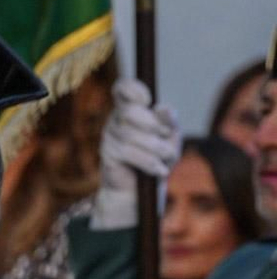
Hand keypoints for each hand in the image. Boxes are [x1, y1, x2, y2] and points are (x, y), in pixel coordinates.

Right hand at [94, 77, 180, 228]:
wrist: (142, 190)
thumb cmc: (157, 158)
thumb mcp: (170, 137)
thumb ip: (169, 121)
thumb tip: (162, 108)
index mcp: (131, 109)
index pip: (122, 88)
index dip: (132, 89)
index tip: (147, 100)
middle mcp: (116, 120)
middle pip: (129, 111)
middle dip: (152, 125)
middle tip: (166, 136)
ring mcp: (109, 137)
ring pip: (131, 135)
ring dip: (156, 148)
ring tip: (166, 159)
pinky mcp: (108, 155)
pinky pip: (129, 153)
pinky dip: (150, 162)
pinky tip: (159, 171)